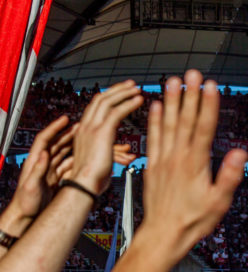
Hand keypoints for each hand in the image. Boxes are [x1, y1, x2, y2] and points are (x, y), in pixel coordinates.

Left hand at [4, 116, 74, 230]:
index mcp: (34, 162)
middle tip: (81, 126)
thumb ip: (37, 169)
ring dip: (75, 145)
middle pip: (57, 143)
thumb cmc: (25, 204)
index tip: (64, 119)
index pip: (44, 139)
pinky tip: (85, 156)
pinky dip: (77, 159)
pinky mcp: (56, 178)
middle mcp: (42, 163)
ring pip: (65, 152)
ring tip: (86, 138)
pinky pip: (68, 164)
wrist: (26, 218)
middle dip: (69, 133)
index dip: (54, 127)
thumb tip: (44, 153)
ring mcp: (50, 170)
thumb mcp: (30, 186)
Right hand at [69, 80, 142, 194]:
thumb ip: (114, 154)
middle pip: (100, 99)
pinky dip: (129, 104)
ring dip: (124, 93)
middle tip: (131, 84)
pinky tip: (140, 100)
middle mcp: (85, 126)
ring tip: (137, 89)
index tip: (121, 92)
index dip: (109, 97)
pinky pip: (116, 112)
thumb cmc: (93, 180)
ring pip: (108, 101)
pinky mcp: (101, 132)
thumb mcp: (102, 161)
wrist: (83, 186)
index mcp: (83, 132)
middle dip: (117, 90)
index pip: (95, 107)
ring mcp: (91, 128)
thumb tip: (129, 156)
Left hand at [141, 70, 246, 261]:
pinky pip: (153, 137)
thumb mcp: (219, 203)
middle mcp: (177, 157)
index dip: (208, 105)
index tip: (211, 85)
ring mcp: (163, 159)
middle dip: (190, 94)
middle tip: (193, 73)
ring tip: (173, 80)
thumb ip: (230, 176)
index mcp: (195, 163)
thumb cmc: (192, 221)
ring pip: (167, 124)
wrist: (162, 235)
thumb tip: (240, 153)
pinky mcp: (153, 165)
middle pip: (185, 120)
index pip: (203, 127)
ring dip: (171, 100)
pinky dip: (154, 120)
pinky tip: (156, 105)